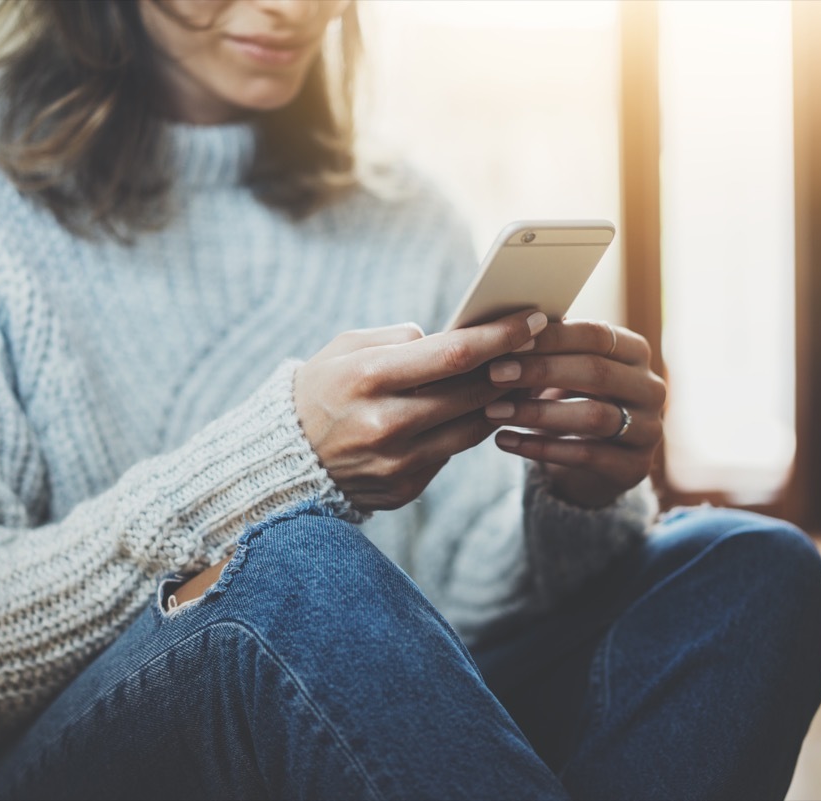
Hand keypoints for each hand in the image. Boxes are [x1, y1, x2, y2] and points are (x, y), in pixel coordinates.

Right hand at [295, 310, 547, 511]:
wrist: (283, 458)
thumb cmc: (321, 389)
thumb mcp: (345, 348)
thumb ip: (399, 339)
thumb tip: (452, 338)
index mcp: (369, 378)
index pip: (454, 355)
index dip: (501, 336)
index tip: (533, 320)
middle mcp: (386, 423)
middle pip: (473, 393)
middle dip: (512, 367)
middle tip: (537, 348)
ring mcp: (397, 462)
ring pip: (473, 428)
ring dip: (499, 402)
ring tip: (514, 379)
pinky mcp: (403, 488)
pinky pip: (450, 453)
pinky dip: (465, 430)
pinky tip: (475, 412)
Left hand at [482, 320, 665, 507]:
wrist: (595, 462)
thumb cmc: (572, 399)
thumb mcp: (565, 371)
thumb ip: (548, 349)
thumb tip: (504, 328)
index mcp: (635, 352)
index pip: (596, 334)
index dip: (552, 337)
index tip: (508, 342)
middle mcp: (650, 388)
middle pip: (597, 372)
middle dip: (541, 371)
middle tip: (495, 374)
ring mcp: (649, 429)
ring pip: (593, 416)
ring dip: (537, 413)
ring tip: (494, 412)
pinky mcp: (635, 467)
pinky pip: (586, 455)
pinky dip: (541, 448)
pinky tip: (505, 441)